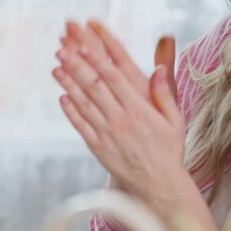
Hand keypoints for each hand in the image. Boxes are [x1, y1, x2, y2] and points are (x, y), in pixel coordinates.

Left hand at [53, 37, 186, 200]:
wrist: (158, 184)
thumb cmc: (168, 149)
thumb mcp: (174, 120)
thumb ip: (164, 94)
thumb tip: (157, 69)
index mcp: (139, 109)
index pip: (114, 79)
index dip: (98, 62)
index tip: (84, 46)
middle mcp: (120, 119)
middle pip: (94, 88)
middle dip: (77, 68)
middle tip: (62, 52)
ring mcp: (106, 133)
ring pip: (84, 104)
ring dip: (68, 85)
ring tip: (56, 69)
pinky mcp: (97, 147)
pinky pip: (81, 126)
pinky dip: (70, 111)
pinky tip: (61, 97)